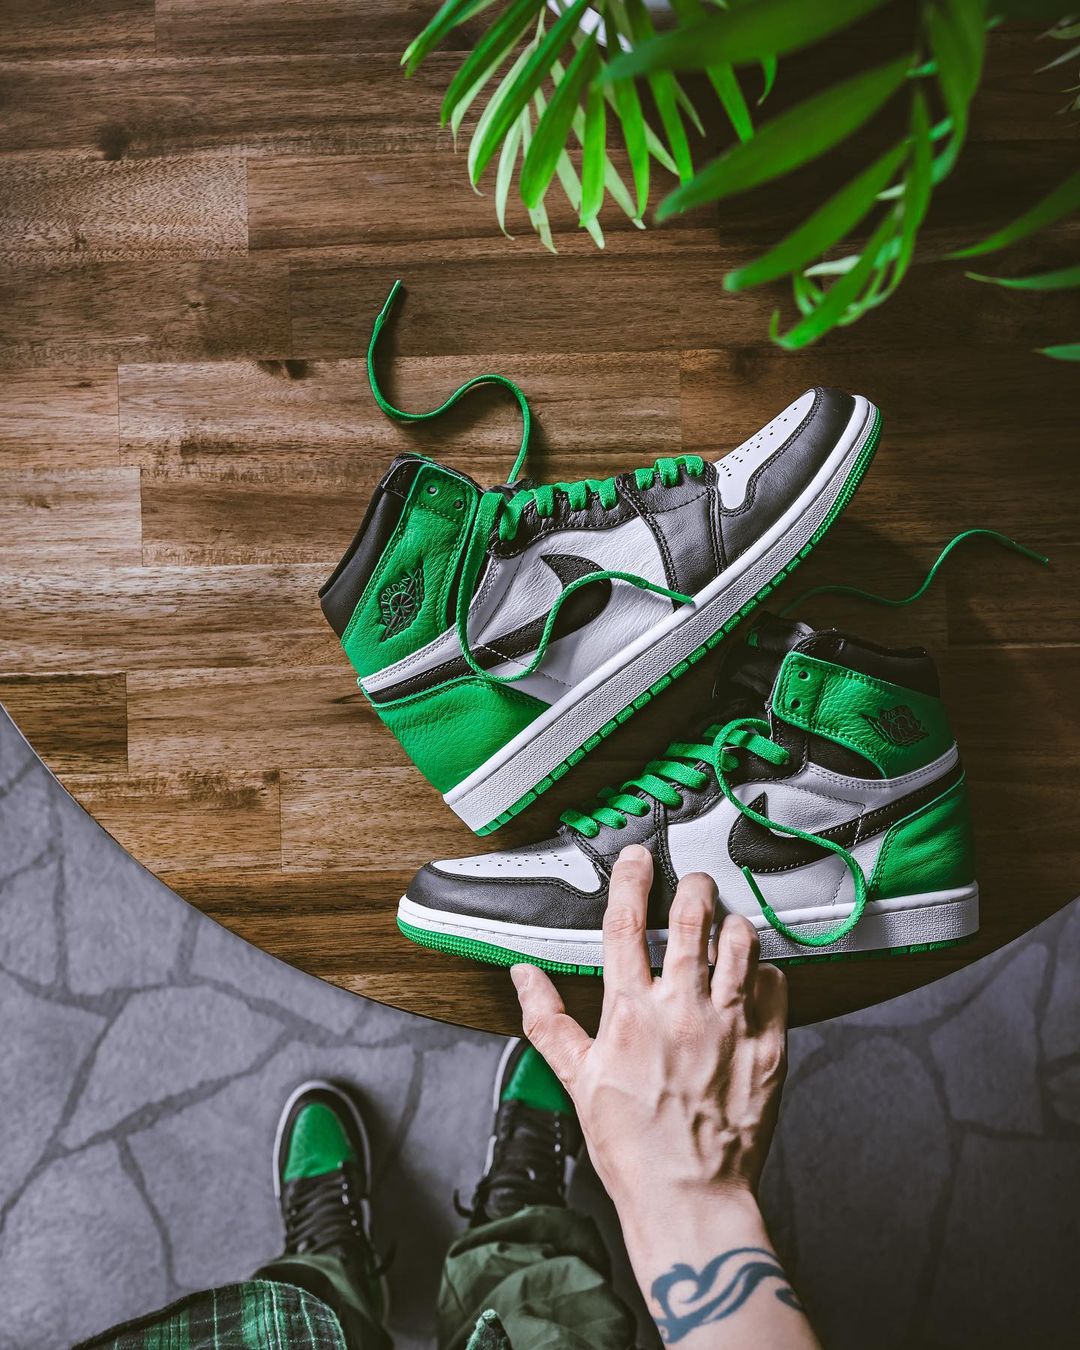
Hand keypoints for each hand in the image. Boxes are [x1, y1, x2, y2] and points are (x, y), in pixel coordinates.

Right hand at [510, 844, 787, 1209]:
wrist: (689, 1197)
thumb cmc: (631, 1145)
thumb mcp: (576, 1079)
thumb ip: (547, 1020)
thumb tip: (523, 975)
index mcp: (630, 1011)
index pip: (626, 922)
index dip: (630, 878)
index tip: (636, 857)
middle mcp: (682, 1008)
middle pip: (693, 917)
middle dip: (693, 887)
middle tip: (693, 885)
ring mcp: (730, 1025)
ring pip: (741, 942)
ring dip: (732, 924)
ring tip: (726, 928)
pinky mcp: (768, 1046)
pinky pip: (777, 985)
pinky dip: (764, 972)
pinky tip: (753, 979)